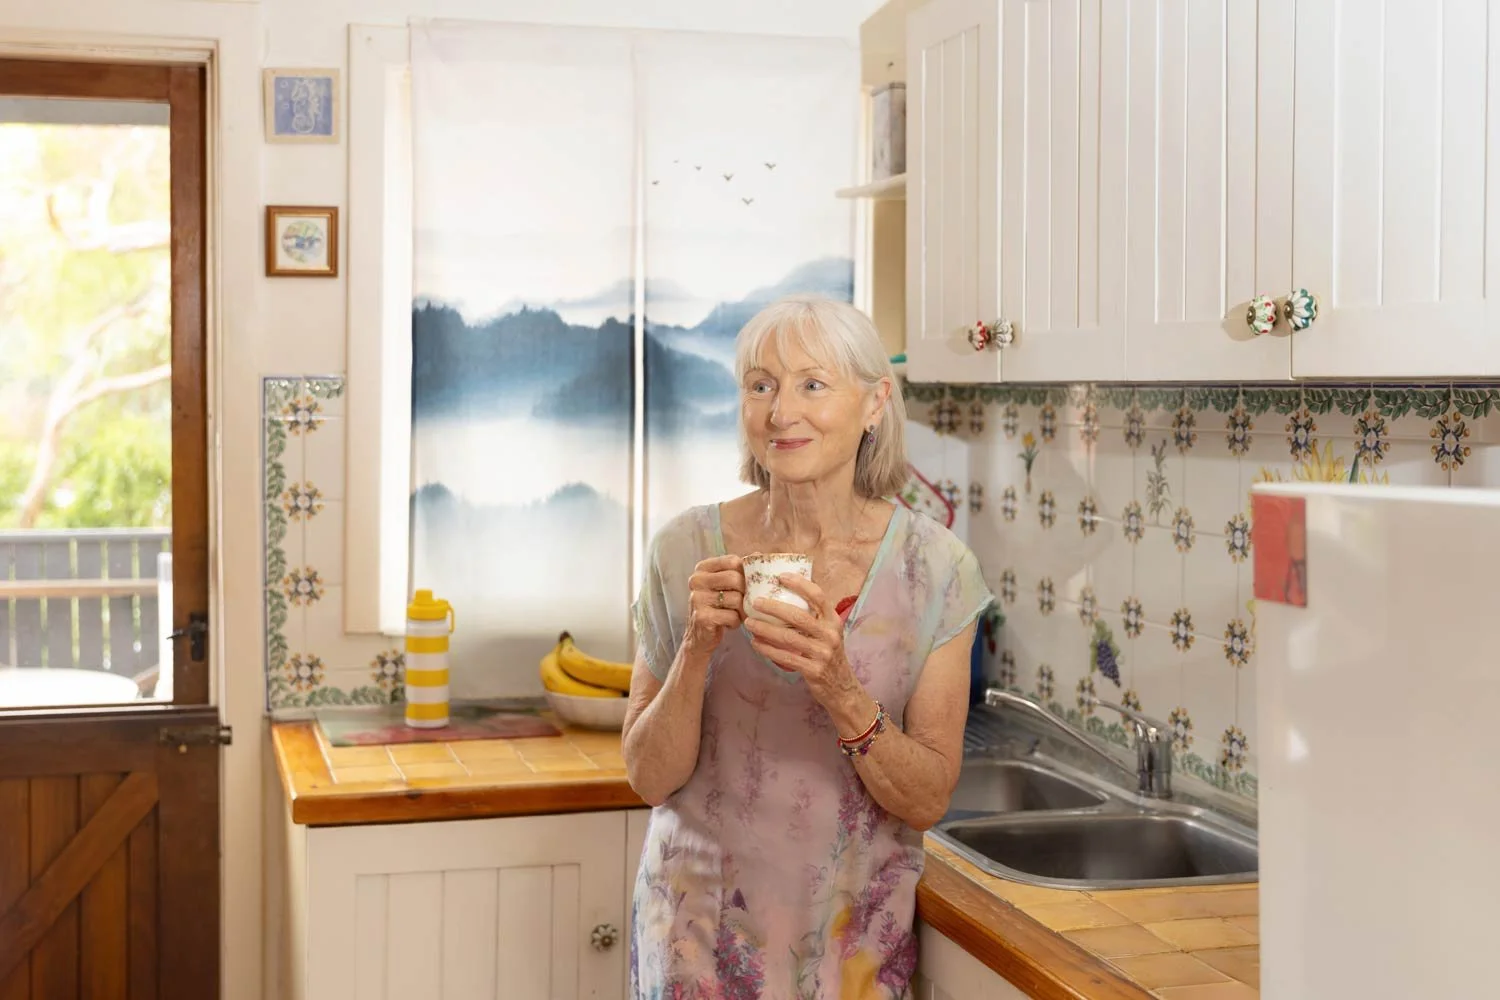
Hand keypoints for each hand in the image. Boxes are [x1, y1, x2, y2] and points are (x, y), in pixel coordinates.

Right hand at [682, 555, 744, 659]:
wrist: (699, 638)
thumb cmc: (717, 608)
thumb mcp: (724, 586)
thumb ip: (738, 570)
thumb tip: (758, 554)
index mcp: (702, 568)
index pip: (733, 561)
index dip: (746, 573)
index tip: (747, 585)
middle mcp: (696, 580)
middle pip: (735, 578)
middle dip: (746, 593)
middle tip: (745, 603)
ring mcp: (697, 598)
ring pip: (736, 599)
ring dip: (742, 610)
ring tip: (736, 614)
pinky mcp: (702, 617)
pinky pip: (732, 616)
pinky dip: (735, 622)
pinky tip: (729, 624)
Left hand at [743, 574, 854, 702]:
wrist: (841, 687)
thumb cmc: (829, 654)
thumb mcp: (828, 632)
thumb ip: (814, 616)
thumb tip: (787, 593)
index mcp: (834, 620)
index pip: (818, 596)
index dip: (800, 584)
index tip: (780, 576)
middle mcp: (830, 635)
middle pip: (798, 616)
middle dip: (774, 607)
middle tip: (755, 602)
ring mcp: (822, 653)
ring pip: (788, 637)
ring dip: (765, 629)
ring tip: (749, 623)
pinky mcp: (813, 670)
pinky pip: (785, 657)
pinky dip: (767, 649)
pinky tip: (755, 643)